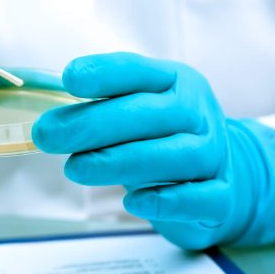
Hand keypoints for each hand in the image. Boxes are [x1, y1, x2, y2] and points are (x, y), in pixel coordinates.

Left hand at [32, 53, 274, 249]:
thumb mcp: (138, 114)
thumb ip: (99, 110)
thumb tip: (49, 121)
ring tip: (75, 169)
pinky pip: (198, 198)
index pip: (139, 71)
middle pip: (150, 114)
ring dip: (120, 161)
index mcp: (176, 83)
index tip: (69, 79)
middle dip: (94, 124)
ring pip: (172, 155)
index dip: (104, 73)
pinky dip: (166, 200)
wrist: (226, 180)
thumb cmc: (164, 141)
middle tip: (49, 136)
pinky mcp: (220, 198)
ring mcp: (214, 155)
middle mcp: (198, 114)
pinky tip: (133, 201)